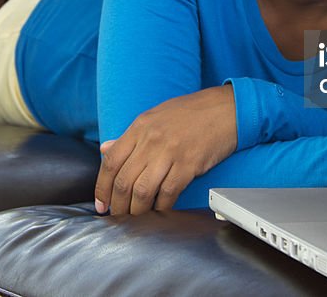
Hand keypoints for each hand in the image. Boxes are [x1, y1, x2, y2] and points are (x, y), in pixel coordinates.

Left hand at [94, 85, 237, 214]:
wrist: (224, 109)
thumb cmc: (190, 113)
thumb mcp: (154, 117)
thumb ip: (129, 136)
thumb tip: (104, 150)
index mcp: (139, 127)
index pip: (110, 162)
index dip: (102, 187)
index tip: (101, 203)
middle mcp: (151, 140)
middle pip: (124, 180)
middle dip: (118, 204)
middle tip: (118, 217)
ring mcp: (170, 152)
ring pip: (143, 190)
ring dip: (137, 211)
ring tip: (136, 218)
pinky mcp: (189, 164)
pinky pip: (169, 193)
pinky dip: (161, 207)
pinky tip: (159, 211)